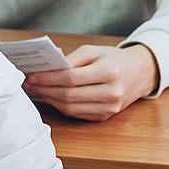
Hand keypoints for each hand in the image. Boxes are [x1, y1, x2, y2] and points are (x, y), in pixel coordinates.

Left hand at [24, 44, 159, 120]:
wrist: (139, 74)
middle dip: (45, 89)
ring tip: (36, 90)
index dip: (48, 79)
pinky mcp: (105, 117)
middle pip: (69, 95)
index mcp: (110, 72)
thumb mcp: (94, 51)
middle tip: (29, 83)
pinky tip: (50, 97)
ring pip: (71, 108)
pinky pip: (77, 114)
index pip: (72, 79)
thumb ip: (71, 60)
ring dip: (50, 100)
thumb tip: (47, 70)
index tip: (32, 76)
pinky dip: (60, 106)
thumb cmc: (114, 59)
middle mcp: (112, 93)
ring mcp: (109, 108)